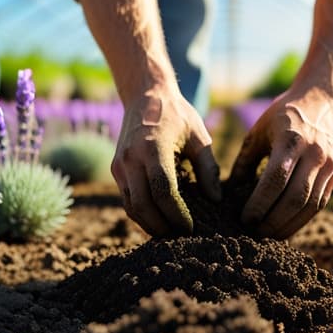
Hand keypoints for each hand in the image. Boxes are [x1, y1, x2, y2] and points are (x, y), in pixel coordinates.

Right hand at [112, 88, 220, 235]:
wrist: (144, 94)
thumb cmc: (177, 114)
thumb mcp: (199, 136)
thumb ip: (208, 169)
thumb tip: (216, 200)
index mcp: (153, 148)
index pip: (163, 191)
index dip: (176, 215)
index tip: (191, 228)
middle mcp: (131, 158)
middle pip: (142, 205)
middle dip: (162, 227)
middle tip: (182, 238)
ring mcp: (120, 165)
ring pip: (131, 207)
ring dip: (150, 225)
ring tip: (171, 235)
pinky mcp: (116, 170)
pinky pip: (128, 200)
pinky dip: (142, 215)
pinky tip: (160, 221)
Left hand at [229, 88, 332, 238]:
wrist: (323, 100)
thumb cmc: (284, 114)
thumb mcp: (259, 130)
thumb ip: (244, 160)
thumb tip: (228, 191)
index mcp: (292, 139)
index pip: (276, 179)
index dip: (260, 204)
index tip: (245, 218)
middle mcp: (315, 153)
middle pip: (295, 197)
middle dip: (273, 220)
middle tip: (254, 232)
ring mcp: (329, 165)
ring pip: (310, 205)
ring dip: (288, 225)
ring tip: (268, 235)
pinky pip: (319, 204)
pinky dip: (302, 220)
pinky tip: (285, 227)